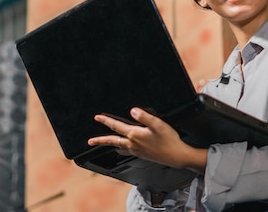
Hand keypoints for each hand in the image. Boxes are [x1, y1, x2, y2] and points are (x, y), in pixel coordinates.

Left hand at [87, 107, 206, 173]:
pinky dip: (120, 149)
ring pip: (118, 147)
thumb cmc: (169, 140)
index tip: (97, 118)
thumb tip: (132, 111)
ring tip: (103, 145)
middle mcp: (133, 145)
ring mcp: (137, 151)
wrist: (177, 156)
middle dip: (100, 140)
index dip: (106, 121)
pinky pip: (126, 151)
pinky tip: (122, 149)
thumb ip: (144, 116)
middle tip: (90, 141)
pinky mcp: (142, 155)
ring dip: (109, 145)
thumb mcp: (158, 124)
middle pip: (112, 141)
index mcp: (135, 135)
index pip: (116, 127)